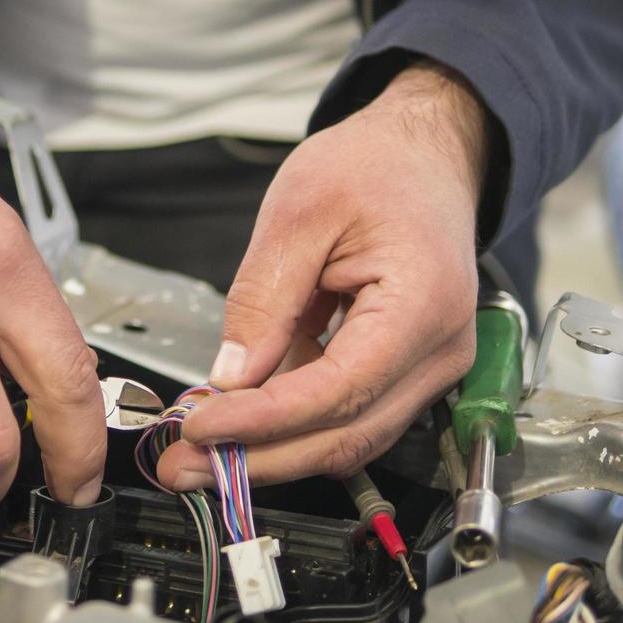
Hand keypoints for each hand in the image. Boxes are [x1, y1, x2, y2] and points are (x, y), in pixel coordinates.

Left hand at [156, 61, 487, 488]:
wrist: (425, 156)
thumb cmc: (374, 168)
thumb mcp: (300, 211)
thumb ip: (264, 298)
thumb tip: (230, 378)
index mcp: (422, 305)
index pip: (339, 391)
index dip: (265, 422)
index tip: (201, 428)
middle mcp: (439, 351)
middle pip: (346, 435)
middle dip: (259, 459)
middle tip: (183, 466)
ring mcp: (428, 368)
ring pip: (347, 438)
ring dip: (271, 453)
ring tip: (197, 453)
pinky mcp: (404, 372)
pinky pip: (347, 415)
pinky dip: (290, 426)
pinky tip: (236, 423)